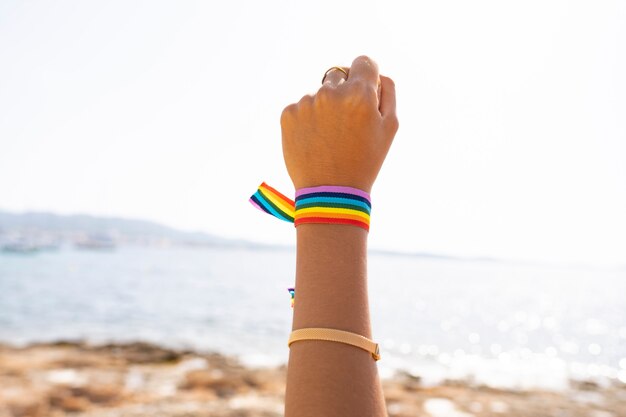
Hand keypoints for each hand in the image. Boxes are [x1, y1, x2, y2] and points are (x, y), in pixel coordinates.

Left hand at [280, 55, 398, 193]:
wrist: (331, 193)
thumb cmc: (365, 161)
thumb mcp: (390, 128)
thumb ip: (388, 92)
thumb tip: (377, 74)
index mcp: (359, 93)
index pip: (363, 62)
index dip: (366, 75)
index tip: (364, 88)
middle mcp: (330, 92)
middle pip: (339, 75)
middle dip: (344, 92)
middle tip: (346, 123)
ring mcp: (306, 102)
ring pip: (318, 94)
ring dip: (324, 108)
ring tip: (329, 138)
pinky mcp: (288, 114)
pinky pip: (301, 107)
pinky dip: (307, 120)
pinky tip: (315, 141)